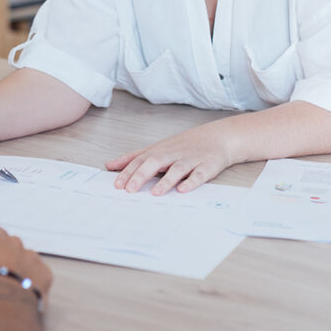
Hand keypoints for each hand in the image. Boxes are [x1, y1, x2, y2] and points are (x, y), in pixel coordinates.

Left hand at [106, 122, 237, 194]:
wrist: (219, 137)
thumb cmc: (185, 145)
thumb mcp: (158, 148)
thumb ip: (135, 157)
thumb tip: (110, 165)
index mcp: (160, 151)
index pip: (141, 160)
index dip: (128, 171)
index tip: (116, 184)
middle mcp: (173, 154)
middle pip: (155, 162)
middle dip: (142, 175)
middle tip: (129, 189)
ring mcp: (190, 160)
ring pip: (177, 169)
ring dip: (166, 181)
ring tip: (156, 193)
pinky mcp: (206, 166)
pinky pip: (199, 175)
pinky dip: (191, 182)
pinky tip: (183, 190)